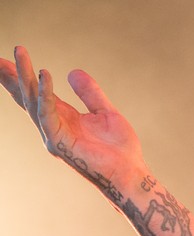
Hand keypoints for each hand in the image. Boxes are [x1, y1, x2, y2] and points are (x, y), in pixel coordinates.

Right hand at [0, 46, 145, 184]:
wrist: (129, 171)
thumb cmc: (119, 148)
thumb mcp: (105, 112)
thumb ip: (90, 93)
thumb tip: (73, 72)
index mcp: (63, 117)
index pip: (38, 93)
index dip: (23, 76)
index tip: (9, 58)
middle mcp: (53, 125)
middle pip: (27, 96)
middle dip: (12, 75)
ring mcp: (53, 134)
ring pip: (33, 100)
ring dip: (25, 75)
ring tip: (20, 52)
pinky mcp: (58, 142)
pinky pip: (47, 114)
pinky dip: (45, 94)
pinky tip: (44, 76)